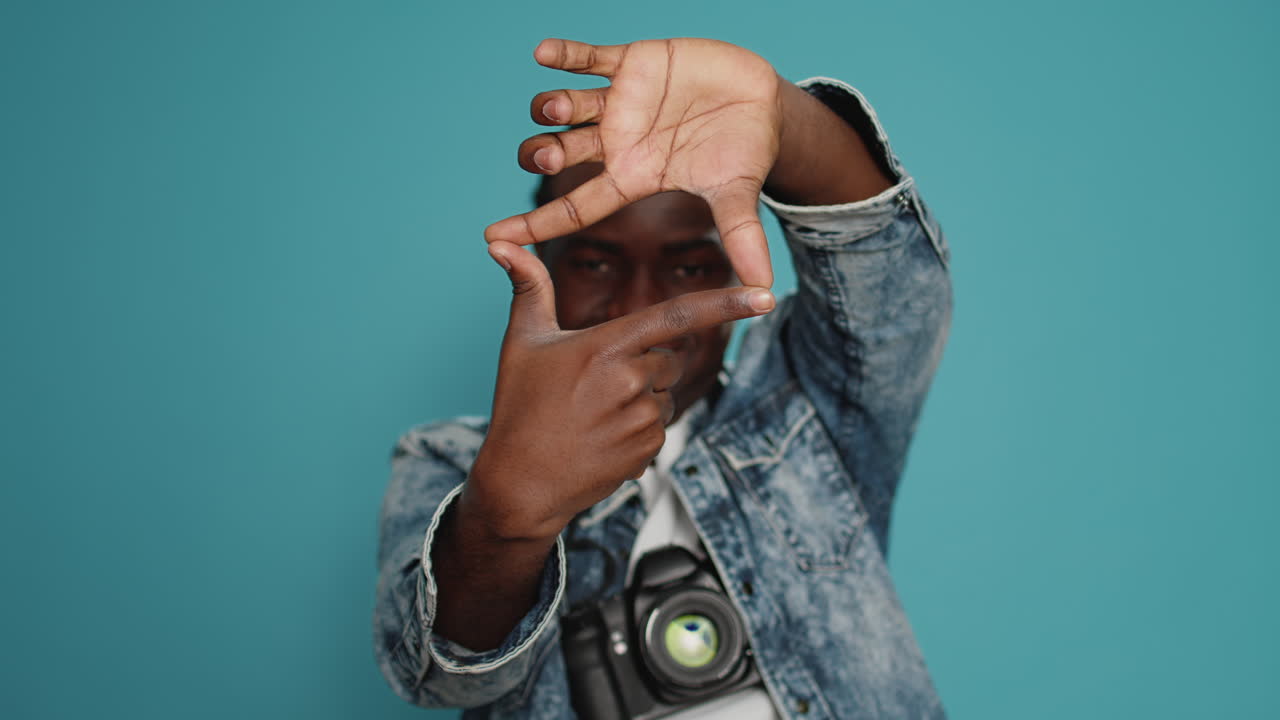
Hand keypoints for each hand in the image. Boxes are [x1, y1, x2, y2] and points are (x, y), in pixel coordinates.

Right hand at [463, 241, 774, 540]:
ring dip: (640, 399)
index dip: (725, 303)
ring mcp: (642, 419)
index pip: (676, 316)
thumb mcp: (521, 342)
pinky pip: (660, 427)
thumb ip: (528, 288)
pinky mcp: (648, 451)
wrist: (521, 484)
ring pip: (664, 394)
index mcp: (605, 346)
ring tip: (594, 416)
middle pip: (667, 358)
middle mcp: (630, 381)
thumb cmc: (519, 407)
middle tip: (596, 385)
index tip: (765, 294)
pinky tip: (602, 439)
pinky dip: (639, 430)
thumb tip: (501, 244)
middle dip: (644, 364)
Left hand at [484, 38, 783, 287]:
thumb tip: (764, 290)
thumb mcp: (738, 195)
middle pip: (557, 154)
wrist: (759, 101)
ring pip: (565, 106)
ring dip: (551, 107)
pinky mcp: (633, 63)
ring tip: (559, 109)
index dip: (533, 224)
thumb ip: (743, 238)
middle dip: (542, 156)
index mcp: (631, 178)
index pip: (573, 208)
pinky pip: (588, 57)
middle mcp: (615, 142)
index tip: (492, 238)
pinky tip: (543, 53)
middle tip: (548, 158)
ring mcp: (619, 102)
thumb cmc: (742, 153)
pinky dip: (564, 55)